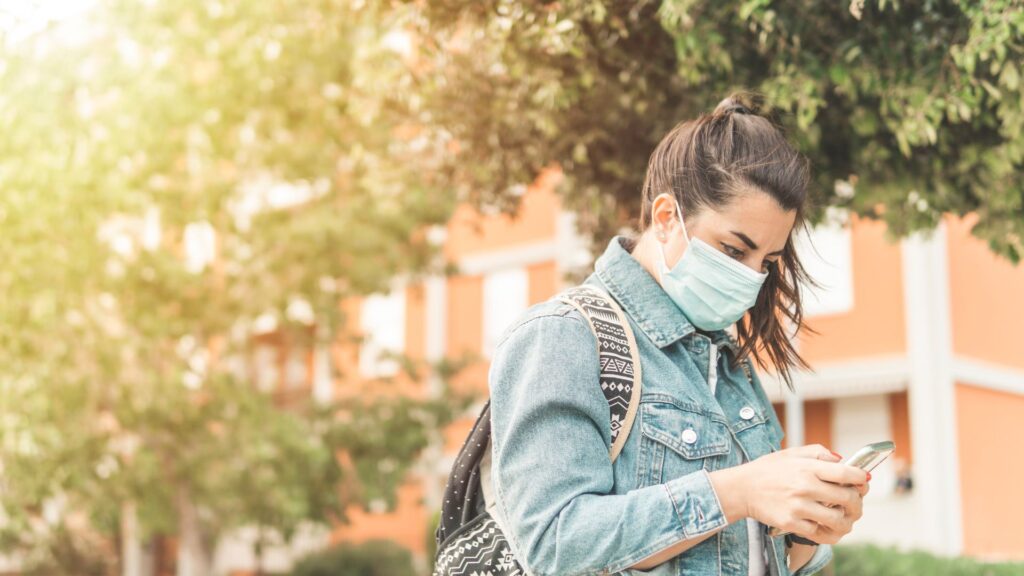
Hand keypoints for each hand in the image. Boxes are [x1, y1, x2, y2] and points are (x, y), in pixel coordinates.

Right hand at [742, 444, 868, 544]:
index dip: (861, 478)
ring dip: (847, 521)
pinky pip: (820, 533)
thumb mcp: (791, 453)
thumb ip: (819, 452)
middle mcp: (805, 487)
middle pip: (847, 498)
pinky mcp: (791, 523)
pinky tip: (827, 527)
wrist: (742, 488)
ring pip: (838, 520)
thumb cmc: (768, 469)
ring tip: (845, 519)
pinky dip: (828, 532)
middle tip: (856, 503)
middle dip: (858, 502)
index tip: (865, 480)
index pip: (846, 474)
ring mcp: (798, 507)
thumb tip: (843, 460)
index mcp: (807, 468)